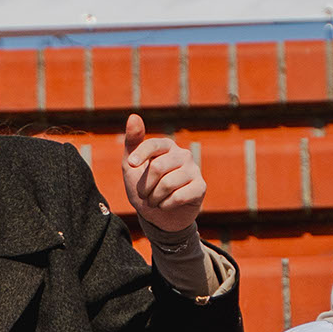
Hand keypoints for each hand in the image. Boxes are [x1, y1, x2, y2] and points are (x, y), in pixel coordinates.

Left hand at [120, 112, 205, 239]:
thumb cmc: (145, 187)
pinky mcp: (200, 187)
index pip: (153, 144)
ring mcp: (194, 170)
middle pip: (158, 167)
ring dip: (154, 198)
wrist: (158, 216)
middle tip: (144, 194)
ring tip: (154, 201)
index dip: (140, 155)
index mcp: (166, 146)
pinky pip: (179, 196)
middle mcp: (183, 154)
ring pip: (167, 184)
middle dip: (145, 186)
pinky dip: (166, 205)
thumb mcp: (131, 166)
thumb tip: (134, 115)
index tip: (132, 166)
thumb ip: (132, 141)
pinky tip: (166, 205)